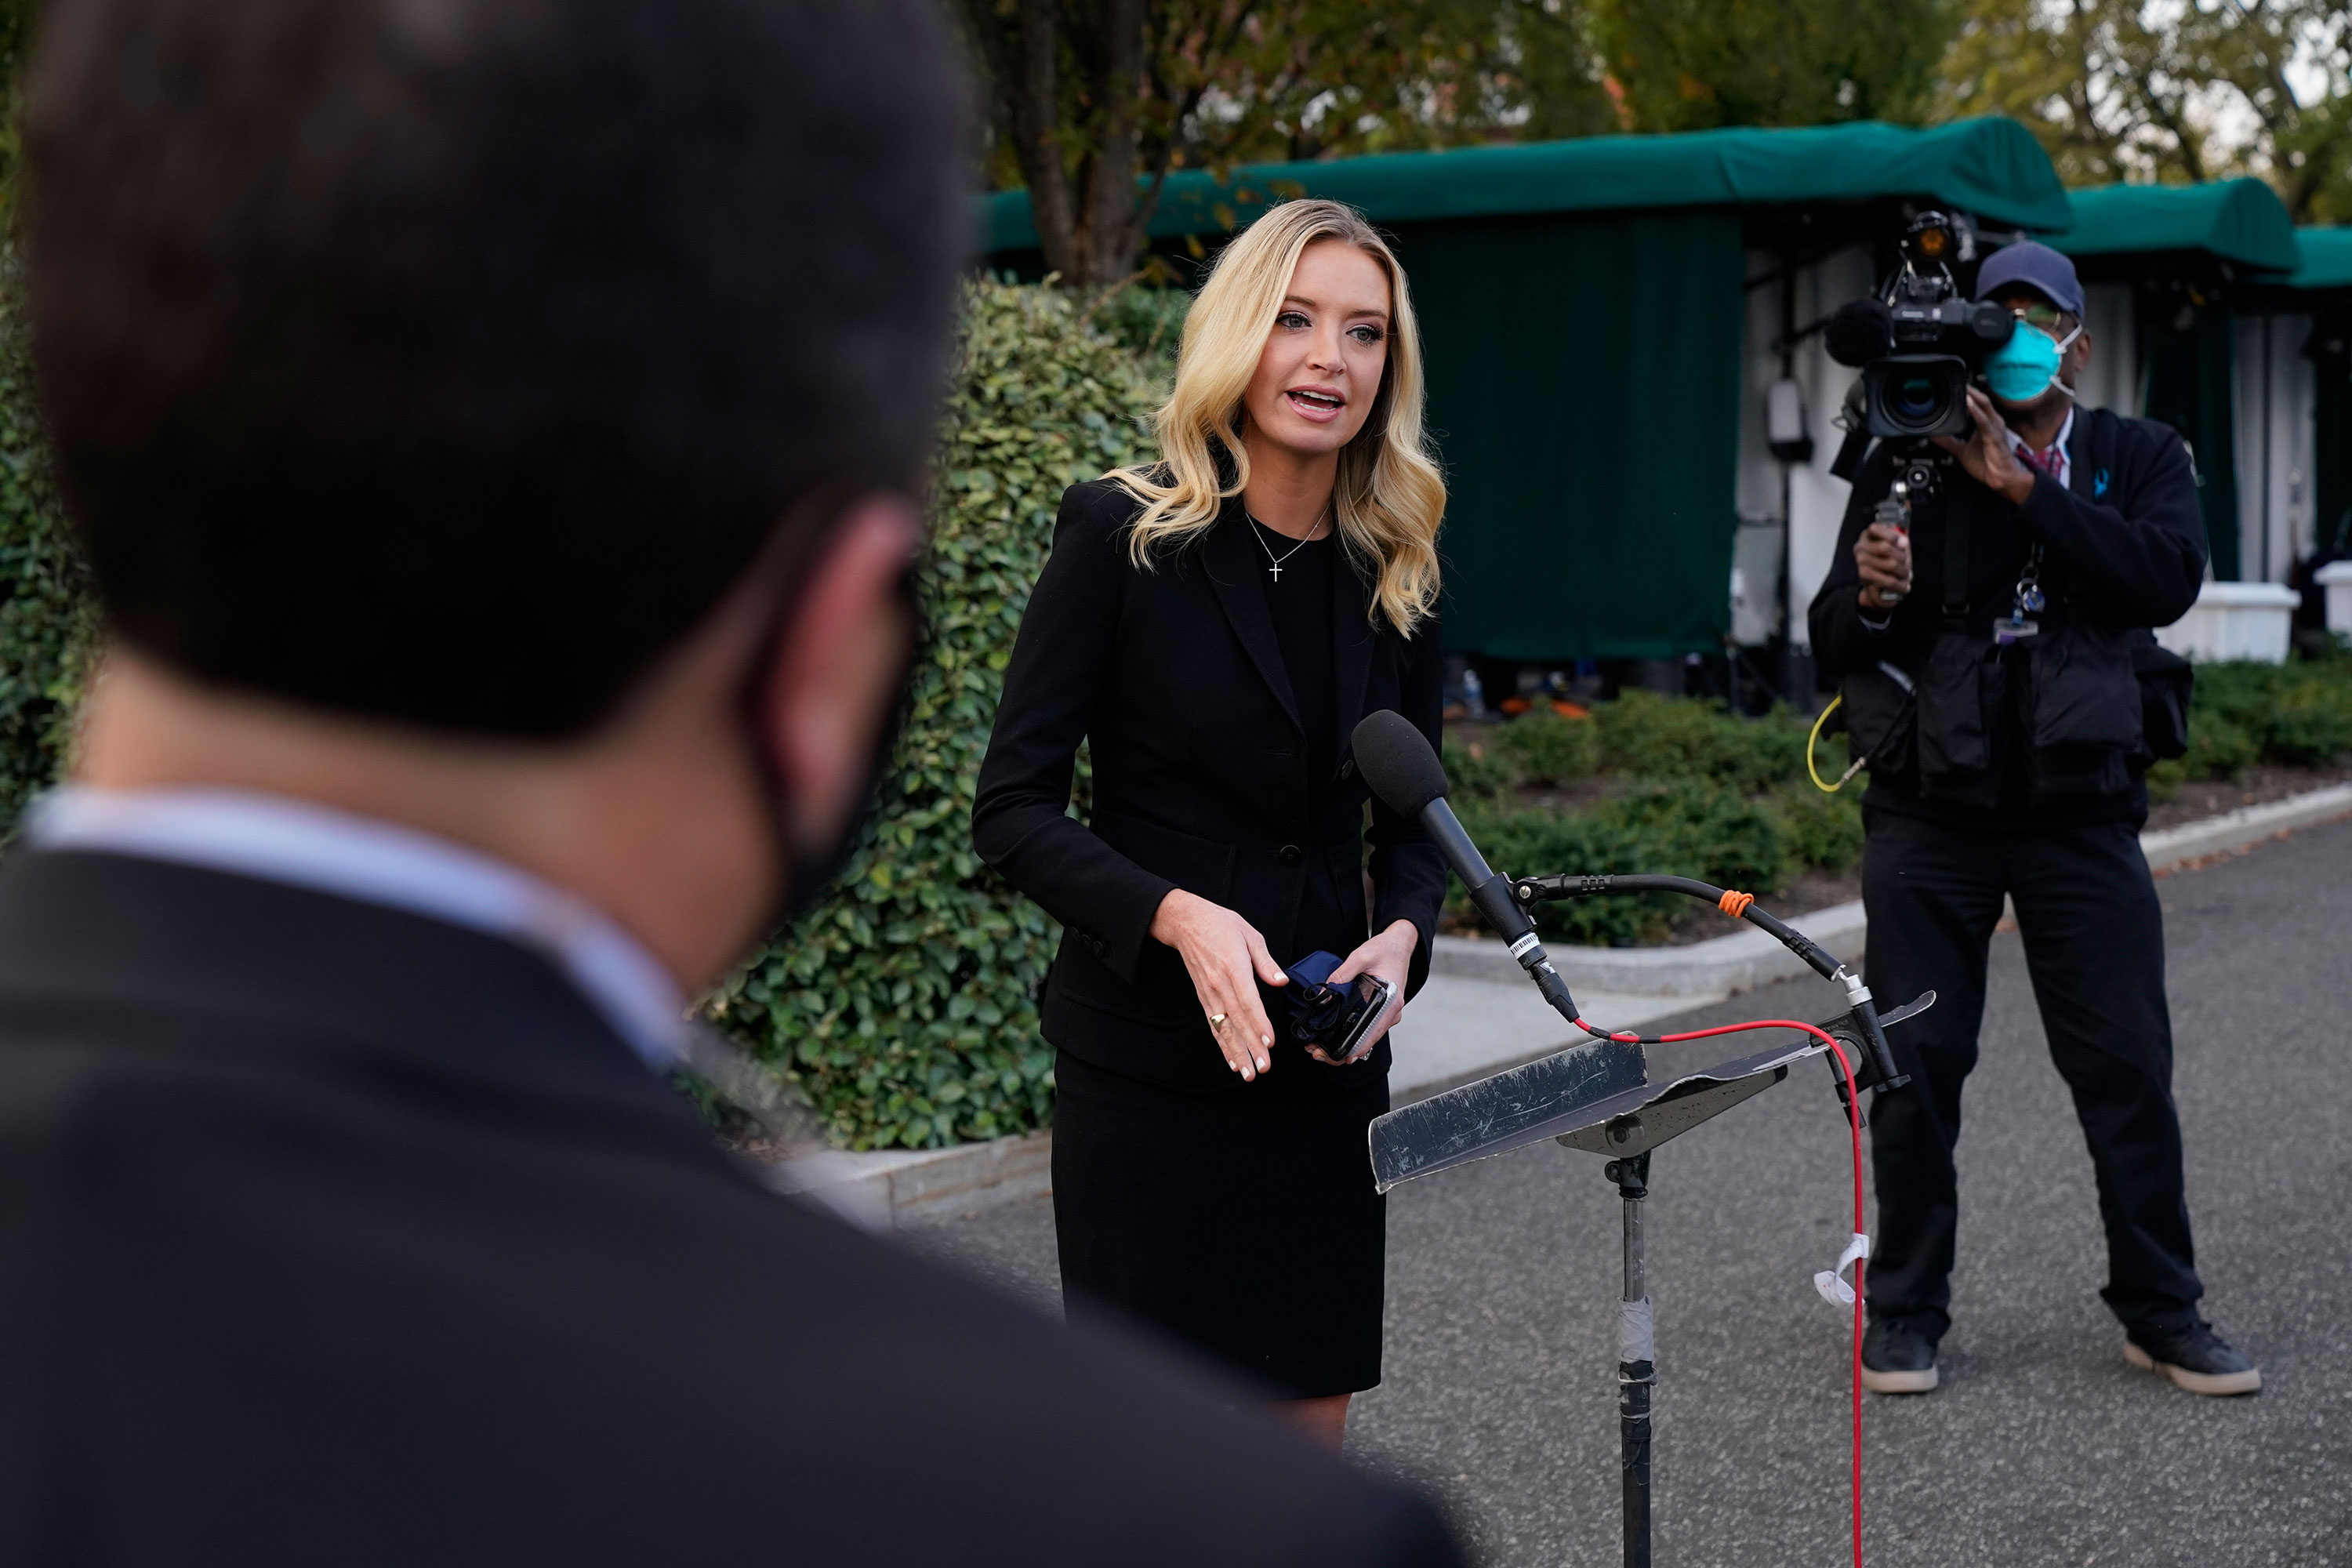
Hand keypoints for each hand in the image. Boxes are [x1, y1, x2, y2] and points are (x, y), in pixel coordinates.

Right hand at [1150, 888, 1284, 1079]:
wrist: (1186, 922)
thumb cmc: (1220, 925)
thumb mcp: (1249, 934)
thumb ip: (1266, 962)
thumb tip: (1281, 981)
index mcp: (1233, 967)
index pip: (1248, 1001)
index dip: (1258, 1023)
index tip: (1268, 1042)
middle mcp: (1219, 984)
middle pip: (1237, 1021)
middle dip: (1250, 1047)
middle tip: (1263, 1067)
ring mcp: (1209, 993)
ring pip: (1223, 1028)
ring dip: (1236, 1052)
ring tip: (1247, 1073)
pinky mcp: (1203, 998)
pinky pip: (1213, 1025)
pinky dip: (1222, 1045)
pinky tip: (1232, 1060)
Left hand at [1315, 920, 1416, 1064]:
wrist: (1399, 945)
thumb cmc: (1385, 950)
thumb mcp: (1360, 957)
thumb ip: (1342, 974)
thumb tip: (1324, 992)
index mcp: (1390, 1002)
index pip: (1371, 1035)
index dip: (1351, 1049)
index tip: (1331, 1054)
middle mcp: (1391, 1013)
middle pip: (1367, 1042)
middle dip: (1341, 1051)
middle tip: (1316, 1052)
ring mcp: (1387, 1014)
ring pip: (1366, 1039)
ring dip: (1345, 1045)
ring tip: (1320, 1048)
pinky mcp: (1382, 1012)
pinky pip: (1367, 1029)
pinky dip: (1352, 1036)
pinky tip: (1334, 1038)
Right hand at [1854, 521, 1911, 612]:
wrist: (1879, 586)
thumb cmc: (1888, 561)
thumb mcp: (1897, 543)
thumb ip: (1902, 525)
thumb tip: (1906, 503)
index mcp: (1869, 534)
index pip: (1876, 528)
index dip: (1891, 535)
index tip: (1905, 543)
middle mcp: (1861, 546)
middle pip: (1885, 548)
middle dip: (1902, 558)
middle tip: (1907, 564)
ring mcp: (1861, 561)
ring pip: (1889, 564)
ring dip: (1903, 572)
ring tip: (1906, 576)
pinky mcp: (1864, 575)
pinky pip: (1886, 579)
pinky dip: (1899, 584)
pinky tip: (1904, 586)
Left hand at [1932, 386, 2034, 505]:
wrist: (2001, 478)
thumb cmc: (1987, 464)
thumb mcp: (1962, 450)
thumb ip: (1949, 442)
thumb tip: (1933, 435)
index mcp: (1986, 423)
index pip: (1977, 403)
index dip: (1967, 394)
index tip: (1954, 386)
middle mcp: (1992, 422)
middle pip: (1981, 400)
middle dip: (1970, 389)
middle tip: (1957, 380)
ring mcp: (1995, 428)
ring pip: (1984, 406)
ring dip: (1973, 396)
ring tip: (1962, 387)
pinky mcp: (1994, 437)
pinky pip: (1985, 422)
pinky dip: (1976, 412)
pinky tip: (1969, 404)